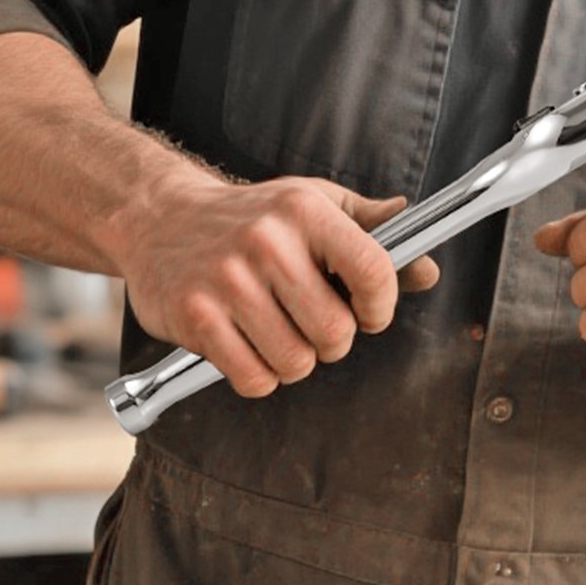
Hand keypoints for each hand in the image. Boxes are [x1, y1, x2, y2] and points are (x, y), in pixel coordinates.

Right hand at [121, 168, 438, 397]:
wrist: (159, 216)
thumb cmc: (251, 216)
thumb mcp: (314, 205)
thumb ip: (373, 233)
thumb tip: (427, 269)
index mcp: (305, 212)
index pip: (373, 270)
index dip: (382, 306)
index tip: (371, 313)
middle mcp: (267, 242)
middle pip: (336, 333)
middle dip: (333, 341)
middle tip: (313, 324)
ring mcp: (227, 281)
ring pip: (296, 363)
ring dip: (294, 361)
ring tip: (277, 332)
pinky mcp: (195, 316)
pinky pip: (254, 379)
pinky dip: (259, 375)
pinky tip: (248, 346)